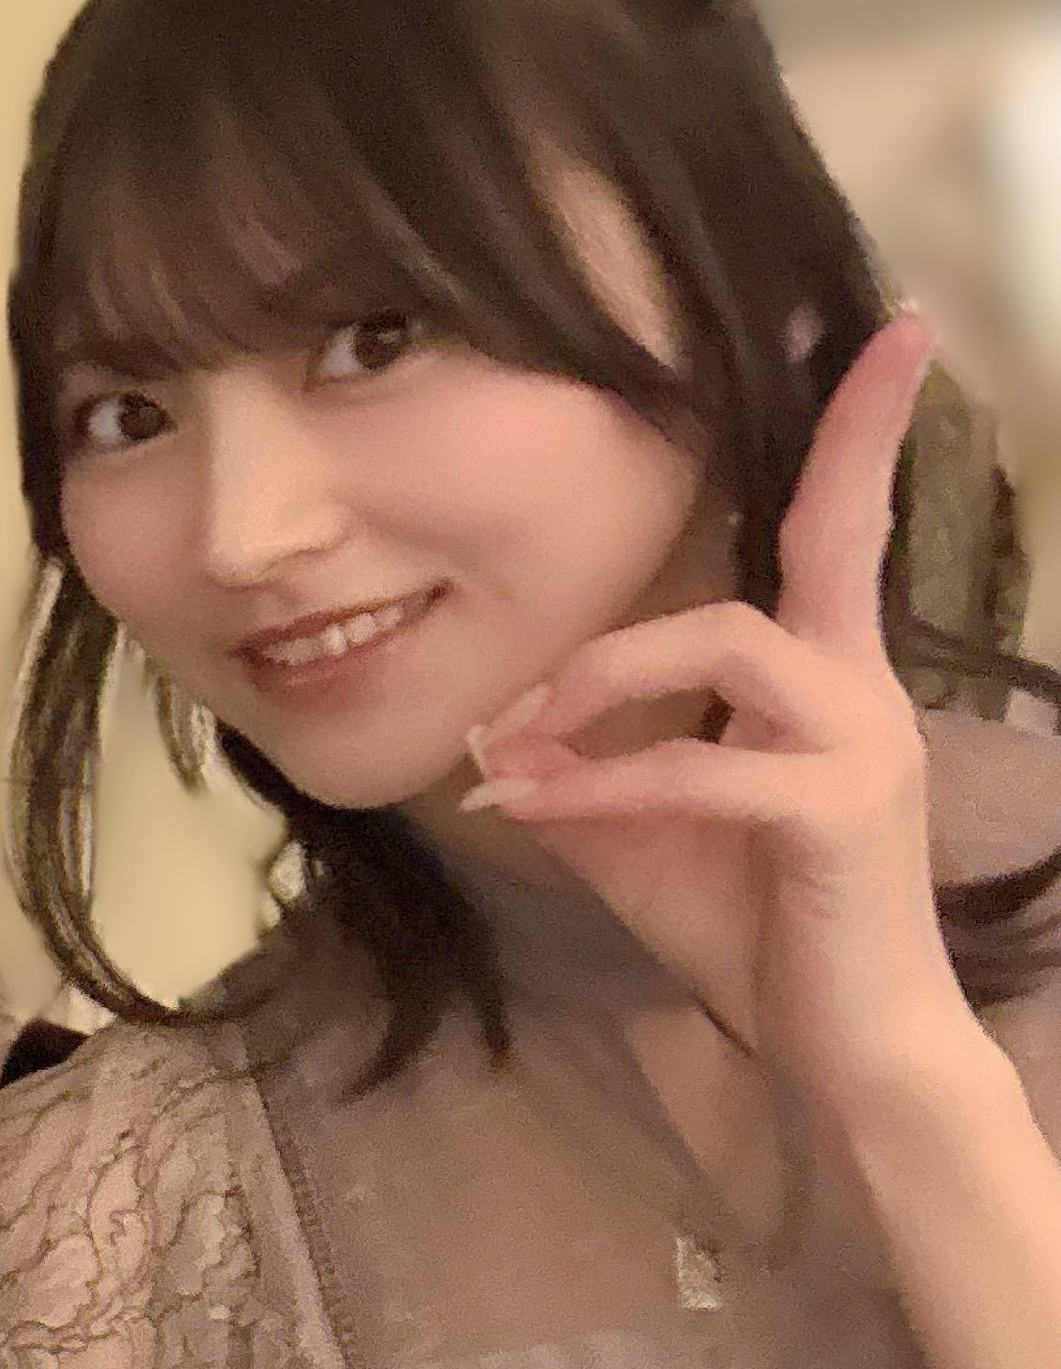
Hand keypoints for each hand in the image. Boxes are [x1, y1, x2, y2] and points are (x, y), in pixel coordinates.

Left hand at [465, 315, 976, 1106]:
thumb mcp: (637, 833)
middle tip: (611, 584)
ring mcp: (864, 742)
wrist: (835, 1046)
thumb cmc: (747, 927)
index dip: (860, 424)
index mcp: (825, 676)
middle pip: (817, 540)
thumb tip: (485, 731)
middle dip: (771, 493)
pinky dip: (599, 781)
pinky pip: (699, 764)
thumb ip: (578, 767)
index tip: (884, 322)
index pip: (840, 527)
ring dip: (597, 681)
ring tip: (518, 746)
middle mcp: (863, 687)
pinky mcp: (842, 810)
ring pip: (727, 637)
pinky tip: (533, 807)